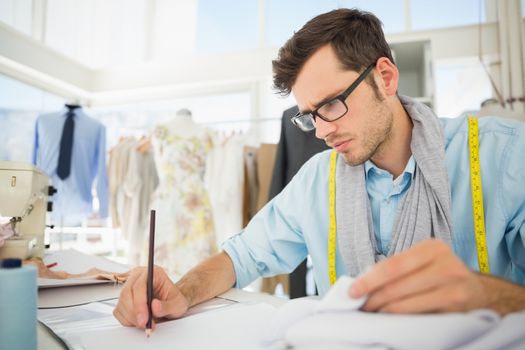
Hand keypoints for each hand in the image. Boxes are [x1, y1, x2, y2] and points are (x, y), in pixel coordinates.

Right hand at [113, 266, 188, 328]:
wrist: (171, 304)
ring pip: (121, 303)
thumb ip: (168, 306)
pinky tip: (139, 321)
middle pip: (126, 294)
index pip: (139, 285)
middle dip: (134, 313)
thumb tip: (155, 307)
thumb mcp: (178, 304)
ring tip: (147, 324)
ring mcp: (129, 287)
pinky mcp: (123, 299)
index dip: (139, 303)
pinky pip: (119, 311)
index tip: (144, 318)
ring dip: (131, 318)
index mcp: (153, 273)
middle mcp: (138, 277)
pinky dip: (127, 320)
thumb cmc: (174, 301)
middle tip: (145, 325)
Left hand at [349, 240, 486, 312]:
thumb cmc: (440, 275)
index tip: (352, 291)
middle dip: (373, 298)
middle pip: (396, 286)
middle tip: (361, 306)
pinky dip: (400, 319)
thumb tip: (362, 282)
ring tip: (373, 312)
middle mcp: (445, 264)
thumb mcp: (422, 262)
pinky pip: (418, 317)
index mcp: (432, 248)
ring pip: (405, 304)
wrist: (478, 292)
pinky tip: (391, 318)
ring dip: (383, 311)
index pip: (392, 265)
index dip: (369, 280)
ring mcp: (453, 287)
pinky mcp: (456, 309)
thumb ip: (397, 268)